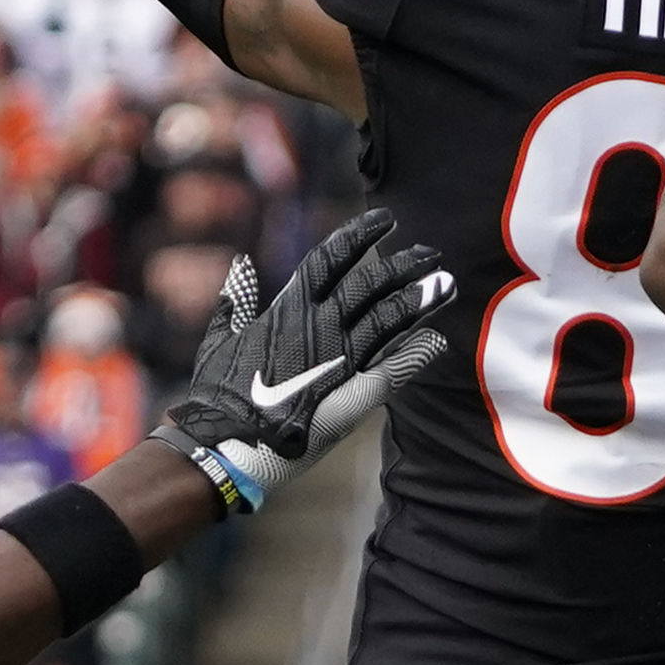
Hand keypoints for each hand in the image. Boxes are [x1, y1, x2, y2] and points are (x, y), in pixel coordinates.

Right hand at [161, 206, 455, 509]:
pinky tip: (437, 339)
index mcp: (286, 310)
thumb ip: (235, 301)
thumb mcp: (220, 340)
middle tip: (429, 253)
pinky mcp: (351, 395)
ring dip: (418, 301)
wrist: (226, 445)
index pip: (329, 259)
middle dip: (401, 265)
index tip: (383, 219)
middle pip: (368, 284)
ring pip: (387, 319)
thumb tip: (242, 265)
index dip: (358, 236)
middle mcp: (317, 328)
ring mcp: (338, 360)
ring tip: (446, 285)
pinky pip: (393, 368)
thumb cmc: (218, 396)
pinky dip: (415, 353)